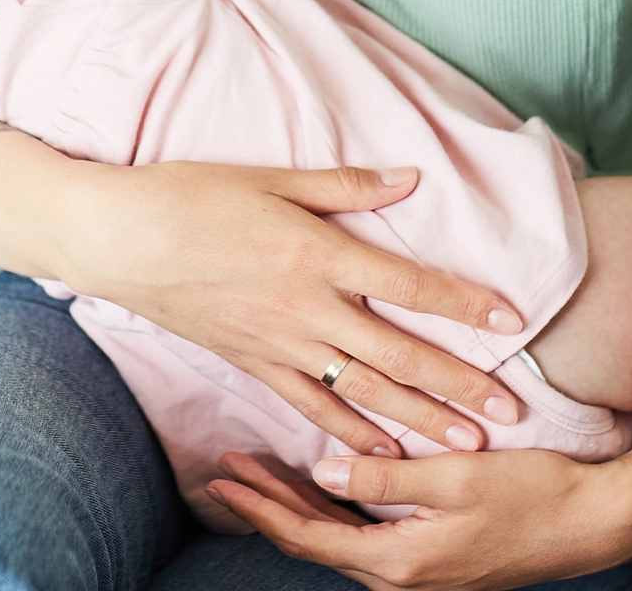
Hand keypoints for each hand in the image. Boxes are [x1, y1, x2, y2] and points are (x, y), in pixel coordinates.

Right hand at [63, 159, 526, 457]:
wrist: (119, 239)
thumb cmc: (194, 195)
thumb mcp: (273, 178)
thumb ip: (345, 186)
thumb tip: (409, 177)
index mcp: (317, 254)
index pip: (408, 285)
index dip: (463, 304)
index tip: (511, 320)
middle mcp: (306, 308)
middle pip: (398, 354)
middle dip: (459, 385)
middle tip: (512, 413)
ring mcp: (279, 344)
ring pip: (363, 392)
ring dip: (419, 420)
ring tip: (469, 444)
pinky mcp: (253, 364)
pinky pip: (310, 408)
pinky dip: (350, 434)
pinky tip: (383, 454)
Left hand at [206, 448, 627, 590]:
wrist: (594, 522)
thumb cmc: (532, 493)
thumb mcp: (456, 477)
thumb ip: (386, 477)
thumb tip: (321, 469)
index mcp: (400, 561)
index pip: (308, 536)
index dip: (261, 506)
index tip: (224, 477)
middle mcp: (402, 576)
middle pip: (314, 539)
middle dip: (266, 504)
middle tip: (225, 467)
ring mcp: (418, 571)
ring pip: (336, 537)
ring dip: (296, 504)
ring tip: (259, 471)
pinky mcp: (433, 557)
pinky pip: (364, 535)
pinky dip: (333, 508)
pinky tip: (320, 482)